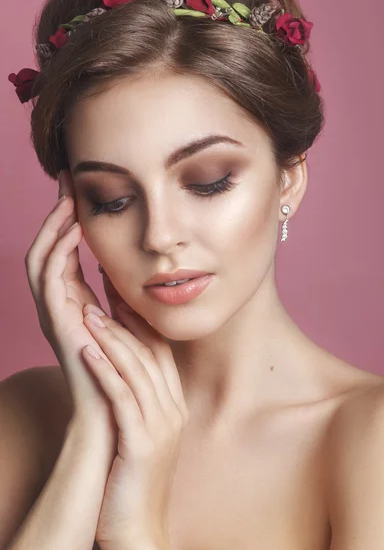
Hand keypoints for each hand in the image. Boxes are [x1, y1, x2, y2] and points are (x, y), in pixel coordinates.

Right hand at [24, 169, 119, 443]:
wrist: (117, 415)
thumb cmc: (129, 373)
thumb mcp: (131, 324)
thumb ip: (124, 297)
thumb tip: (129, 269)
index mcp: (76, 303)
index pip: (66, 252)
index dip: (70, 221)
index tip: (83, 190)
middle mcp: (60, 305)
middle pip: (49, 248)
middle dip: (56, 214)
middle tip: (67, 180)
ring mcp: (54, 314)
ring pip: (42, 258)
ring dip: (53, 226)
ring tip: (68, 198)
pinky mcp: (56, 323)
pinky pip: (49, 279)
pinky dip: (57, 251)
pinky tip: (73, 229)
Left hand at [81, 302, 188, 548]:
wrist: (138, 530)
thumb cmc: (133, 478)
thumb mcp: (141, 431)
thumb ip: (139, 399)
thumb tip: (124, 369)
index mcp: (173, 404)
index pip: (159, 350)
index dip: (140, 319)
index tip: (120, 293)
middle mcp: (172, 410)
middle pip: (151, 352)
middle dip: (128, 318)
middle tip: (107, 287)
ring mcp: (161, 426)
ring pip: (138, 370)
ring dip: (113, 338)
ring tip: (90, 312)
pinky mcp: (142, 444)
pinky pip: (123, 399)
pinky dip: (106, 371)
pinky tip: (89, 351)